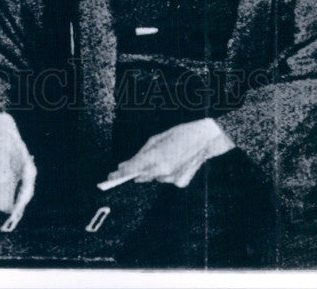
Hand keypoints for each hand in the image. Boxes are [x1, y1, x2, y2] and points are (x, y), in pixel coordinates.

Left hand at [105, 118, 233, 188]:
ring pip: (155, 177)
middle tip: (130, 166)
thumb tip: (125, 165)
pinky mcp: (181, 183)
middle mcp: (162, 171)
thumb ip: (140, 153)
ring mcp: (172, 179)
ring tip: (165, 155)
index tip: (110, 177)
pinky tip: (175, 162)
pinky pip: (167, 179)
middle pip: (141, 176)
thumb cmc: (180, 134)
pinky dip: (167, 173)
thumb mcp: (156, 138)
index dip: (120, 174)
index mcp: (155, 157)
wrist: (206, 139)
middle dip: (136, 171)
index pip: (131, 169)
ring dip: (154, 170)